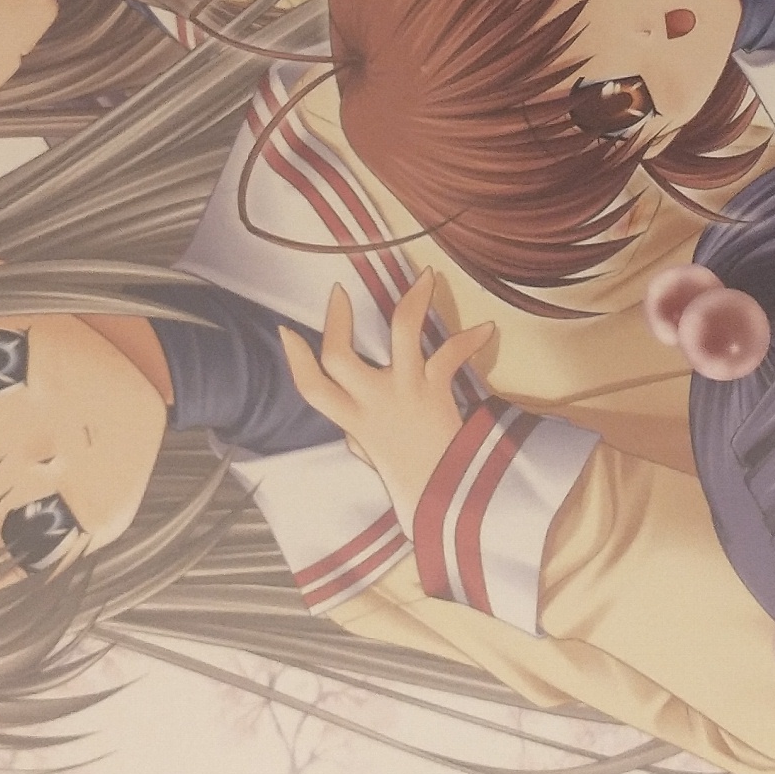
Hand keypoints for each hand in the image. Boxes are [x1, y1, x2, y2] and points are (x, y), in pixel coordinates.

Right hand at [276, 272, 493, 515]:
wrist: (448, 497)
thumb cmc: (410, 477)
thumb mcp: (372, 453)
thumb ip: (358, 429)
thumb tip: (352, 423)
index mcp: (355, 420)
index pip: (312, 388)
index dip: (295, 359)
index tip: (287, 330)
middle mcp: (374, 403)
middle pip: (339, 357)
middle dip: (335, 321)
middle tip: (338, 292)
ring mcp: (406, 392)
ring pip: (401, 333)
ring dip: (412, 300)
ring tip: (426, 277)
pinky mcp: (437, 390)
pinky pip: (451, 353)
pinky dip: (471, 340)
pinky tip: (487, 329)